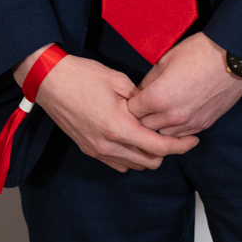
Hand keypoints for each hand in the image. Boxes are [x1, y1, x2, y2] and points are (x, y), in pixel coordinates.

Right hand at [27, 48, 198, 172]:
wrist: (48, 80)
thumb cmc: (82, 75)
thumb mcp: (118, 80)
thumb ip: (141, 100)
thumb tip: (154, 109)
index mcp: (119, 127)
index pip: (159, 147)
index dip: (181, 145)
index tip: (193, 139)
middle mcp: (108, 145)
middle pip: (151, 162)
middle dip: (166, 151)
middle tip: (171, 133)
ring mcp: (97, 150)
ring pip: (135, 166)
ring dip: (147, 155)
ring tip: (151, 135)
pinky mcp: (88, 150)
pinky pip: (118, 164)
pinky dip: (131, 157)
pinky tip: (132, 139)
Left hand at [126, 32, 241, 137]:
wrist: (232, 59)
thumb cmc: (198, 53)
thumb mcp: (165, 60)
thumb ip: (149, 81)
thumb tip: (141, 92)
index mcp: (158, 98)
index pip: (132, 111)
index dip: (130, 103)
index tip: (133, 98)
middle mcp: (172, 116)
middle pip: (144, 126)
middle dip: (141, 117)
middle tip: (144, 105)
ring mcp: (189, 123)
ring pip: (162, 134)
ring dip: (158, 125)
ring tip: (161, 111)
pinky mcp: (203, 125)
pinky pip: (182, 134)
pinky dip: (176, 128)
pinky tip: (177, 115)